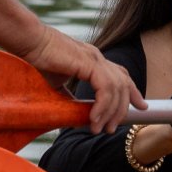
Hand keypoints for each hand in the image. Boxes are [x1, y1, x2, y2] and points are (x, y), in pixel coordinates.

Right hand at [21, 25, 143, 132]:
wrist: (30, 42)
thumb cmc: (40, 59)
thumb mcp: (58, 82)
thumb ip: (69, 96)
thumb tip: (74, 113)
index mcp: (95, 60)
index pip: (122, 75)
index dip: (133, 92)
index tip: (141, 107)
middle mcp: (99, 58)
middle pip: (124, 84)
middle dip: (122, 109)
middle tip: (111, 129)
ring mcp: (96, 59)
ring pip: (116, 89)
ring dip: (110, 112)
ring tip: (100, 128)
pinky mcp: (89, 63)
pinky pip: (105, 88)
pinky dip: (102, 105)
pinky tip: (94, 118)